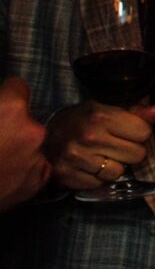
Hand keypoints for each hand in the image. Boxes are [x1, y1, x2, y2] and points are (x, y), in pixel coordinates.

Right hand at [0, 77, 51, 209]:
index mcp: (11, 111)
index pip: (17, 87)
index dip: (5, 94)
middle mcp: (32, 132)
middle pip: (25, 119)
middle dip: (10, 124)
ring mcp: (37, 159)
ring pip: (30, 144)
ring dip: (16, 147)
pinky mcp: (37, 182)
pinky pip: (33, 167)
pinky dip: (20, 168)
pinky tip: (1, 173)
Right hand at [43, 101, 154, 192]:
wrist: (43, 138)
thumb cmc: (81, 121)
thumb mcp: (106, 110)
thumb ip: (136, 113)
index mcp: (101, 116)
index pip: (144, 132)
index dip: (139, 133)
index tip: (128, 132)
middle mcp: (89, 137)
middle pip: (136, 155)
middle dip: (130, 151)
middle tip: (114, 145)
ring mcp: (77, 158)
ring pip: (119, 172)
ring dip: (114, 167)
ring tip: (101, 156)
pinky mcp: (68, 176)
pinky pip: (101, 183)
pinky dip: (98, 177)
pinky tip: (89, 166)